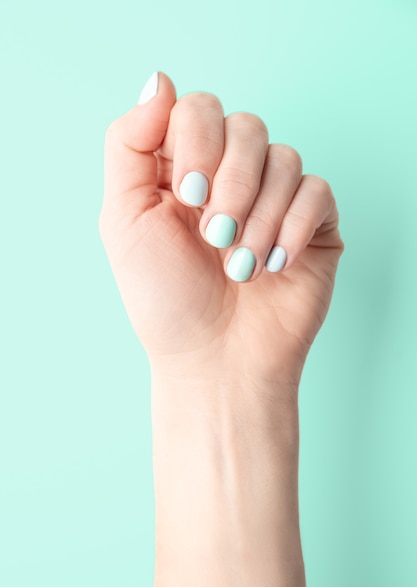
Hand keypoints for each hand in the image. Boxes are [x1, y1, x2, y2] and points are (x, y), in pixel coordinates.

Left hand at [100, 72, 342, 383]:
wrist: (215, 361)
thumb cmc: (166, 299)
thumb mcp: (124, 219)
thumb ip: (129, 144)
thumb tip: (159, 79)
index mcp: (185, 170)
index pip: (198, 109)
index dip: (197, 142)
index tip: (187, 197)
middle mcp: (231, 177)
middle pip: (246, 125)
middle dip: (230, 182)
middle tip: (213, 235)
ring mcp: (274, 199)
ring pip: (284, 158)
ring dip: (258, 216)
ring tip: (240, 265)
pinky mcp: (312, 224)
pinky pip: (317, 191)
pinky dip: (291, 227)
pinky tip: (273, 265)